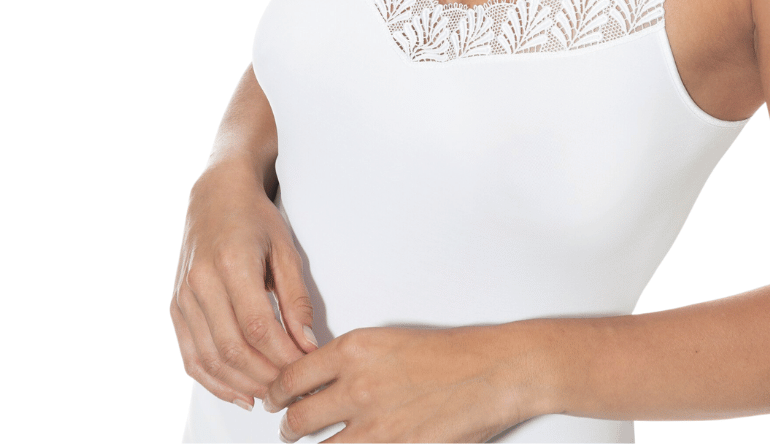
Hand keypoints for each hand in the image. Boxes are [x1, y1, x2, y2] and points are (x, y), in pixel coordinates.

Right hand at [171, 162, 317, 408]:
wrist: (216, 195)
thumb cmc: (256, 220)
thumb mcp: (286, 249)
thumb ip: (297, 299)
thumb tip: (307, 345)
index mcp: (232, 263)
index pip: (258, 327)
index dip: (283, 357)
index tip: (307, 369)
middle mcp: (201, 282)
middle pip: (232, 349)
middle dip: (265, 376)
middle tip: (291, 389)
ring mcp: (183, 297)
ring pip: (209, 359)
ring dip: (241, 385)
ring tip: (269, 396)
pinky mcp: (175, 307)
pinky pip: (191, 356)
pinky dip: (214, 381)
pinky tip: (239, 392)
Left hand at [264, 323, 541, 441]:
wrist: (496, 370)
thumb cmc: (455, 353)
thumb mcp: (393, 342)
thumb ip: (355, 361)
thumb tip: (328, 382)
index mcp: (355, 348)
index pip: (293, 376)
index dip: (276, 393)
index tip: (273, 398)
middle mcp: (357, 385)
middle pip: (297, 418)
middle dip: (288, 427)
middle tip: (287, 428)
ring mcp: (373, 424)